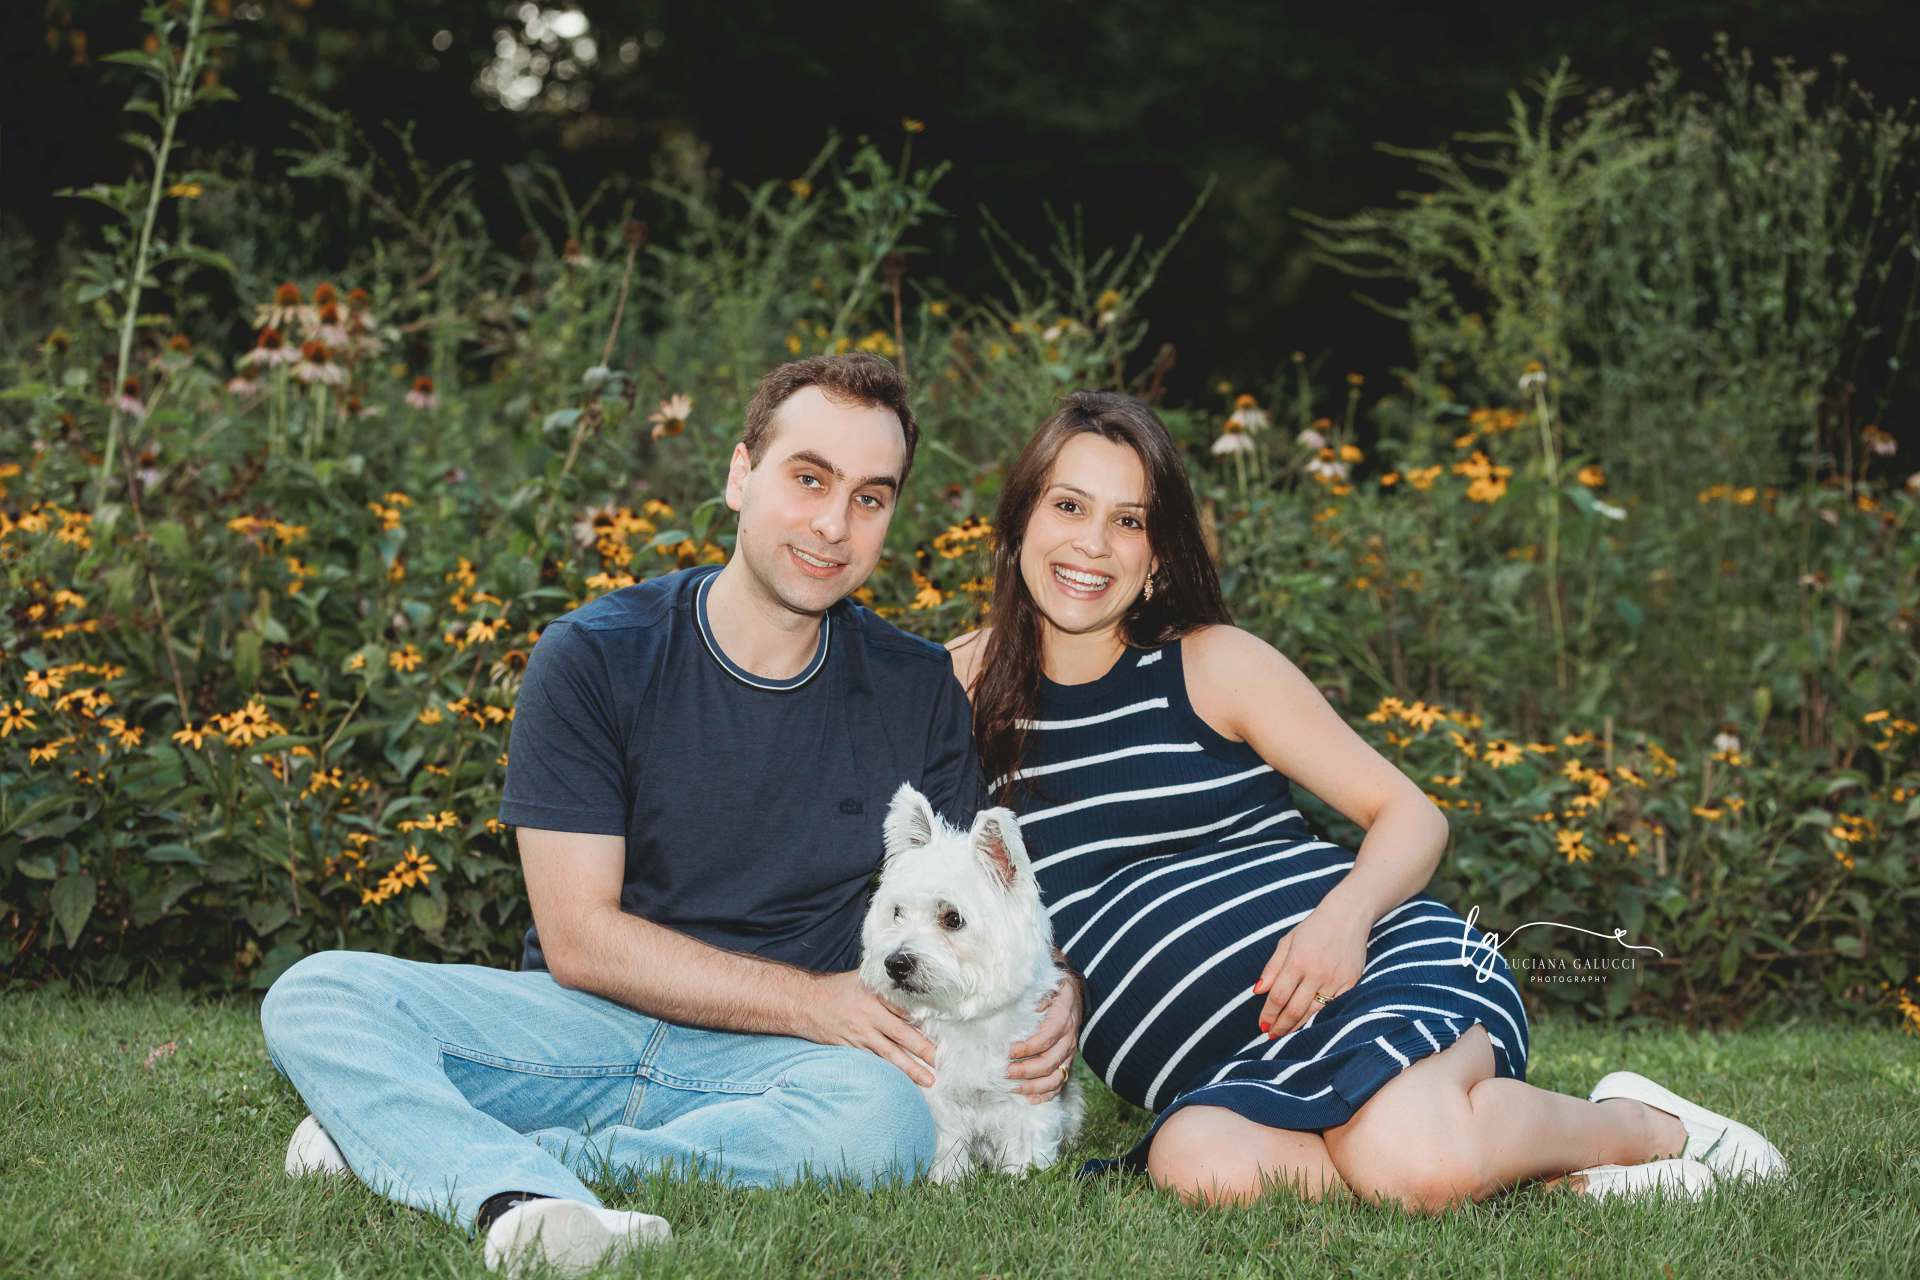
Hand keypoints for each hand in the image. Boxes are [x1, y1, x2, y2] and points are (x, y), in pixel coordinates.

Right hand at [802, 970, 937, 1086]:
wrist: (803, 1003)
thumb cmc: (835, 990)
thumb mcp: (861, 979)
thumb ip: (885, 987)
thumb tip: (910, 994)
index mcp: (875, 995)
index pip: (905, 1010)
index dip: (924, 1022)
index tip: (943, 1032)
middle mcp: (869, 1016)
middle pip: (902, 1035)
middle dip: (924, 1050)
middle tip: (942, 1061)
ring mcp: (860, 1035)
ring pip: (890, 1054)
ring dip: (911, 1068)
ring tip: (929, 1080)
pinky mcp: (851, 1048)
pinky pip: (873, 1062)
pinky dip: (888, 1072)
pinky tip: (901, 1082)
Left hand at [1007, 969, 1082, 1103]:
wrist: (1075, 995)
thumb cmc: (1054, 991)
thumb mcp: (1046, 987)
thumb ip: (1033, 998)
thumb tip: (1013, 1007)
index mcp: (1062, 1018)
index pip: (1046, 1038)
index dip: (1027, 1048)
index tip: (1008, 1051)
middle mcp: (1068, 1039)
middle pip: (1050, 1062)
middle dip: (1026, 1071)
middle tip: (1005, 1073)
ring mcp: (1070, 1054)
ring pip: (1056, 1077)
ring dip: (1033, 1086)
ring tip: (1012, 1088)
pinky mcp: (1067, 1063)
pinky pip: (1060, 1084)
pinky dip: (1046, 1095)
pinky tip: (1029, 1099)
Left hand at [1254, 902, 1367, 1038]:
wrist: (1348, 915)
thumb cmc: (1313, 928)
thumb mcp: (1287, 941)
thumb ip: (1272, 968)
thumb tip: (1258, 991)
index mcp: (1297, 960)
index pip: (1278, 996)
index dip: (1268, 1014)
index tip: (1262, 1025)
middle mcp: (1316, 972)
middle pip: (1295, 1009)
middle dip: (1281, 1026)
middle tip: (1271, 1035)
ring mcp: (1336, 978)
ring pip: (1314, 1012)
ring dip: (1298, 1026)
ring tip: (1287, 1033)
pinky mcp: (1352, 982)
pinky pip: (1335, 1007)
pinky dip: (1322, 1018)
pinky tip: (1311, 1025)